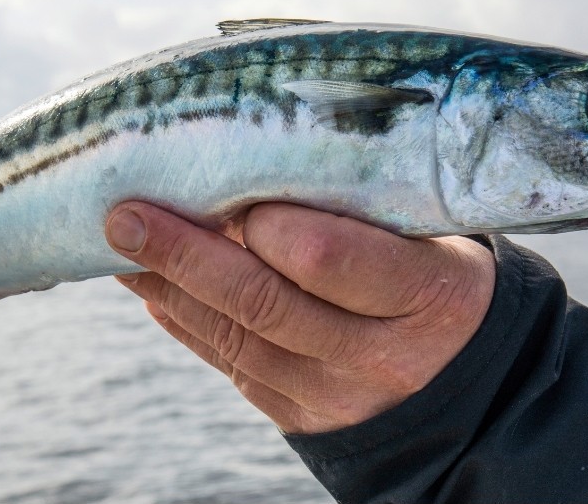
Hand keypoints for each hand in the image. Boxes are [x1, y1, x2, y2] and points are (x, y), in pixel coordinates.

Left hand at [104, 202, 495, 434]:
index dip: (263, 225)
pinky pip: (232, 365)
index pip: (326, 258)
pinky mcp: (303, 417)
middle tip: (124, 214)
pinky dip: (186, 322)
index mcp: (428, 292)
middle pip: (263, 301)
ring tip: (120, 244)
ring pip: (236, 337)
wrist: (467, 373)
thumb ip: (357, 205)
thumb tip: (247, 171)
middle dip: (183, 254)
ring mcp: (338, 395)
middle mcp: (382, 354)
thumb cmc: (437, 268)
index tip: (220, 187)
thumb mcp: (430, 231)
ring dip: (168, 287)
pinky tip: (151, 287)